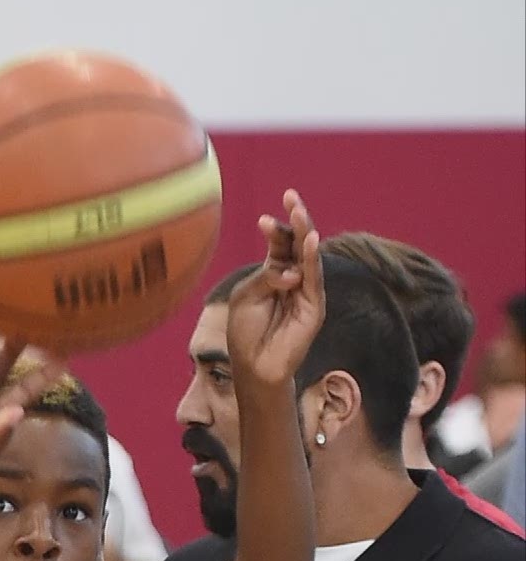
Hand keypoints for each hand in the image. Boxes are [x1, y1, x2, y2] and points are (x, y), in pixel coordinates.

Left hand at [226, 189, 326, 386]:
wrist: (254, 363)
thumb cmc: (245, 330)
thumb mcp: (247, 297)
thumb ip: (266, 277)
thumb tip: (289, 271)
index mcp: (274, 272)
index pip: (278, 244)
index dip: (274, 229)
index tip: (264, 218)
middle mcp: (293, 276)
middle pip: (297, 243)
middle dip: (295, 219)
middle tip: (290, 197)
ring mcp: (306, 289)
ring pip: (308, 256)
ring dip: (304, 233)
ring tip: (299, 213)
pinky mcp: (314, 305)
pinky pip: (314, 278)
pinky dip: (311, 259)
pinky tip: (309, 241)